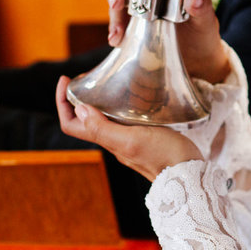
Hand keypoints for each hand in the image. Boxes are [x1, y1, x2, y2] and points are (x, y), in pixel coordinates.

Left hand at [55, 76, 201, 180]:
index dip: (62, 103)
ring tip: (106, 80)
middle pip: (84, 120)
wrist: (188, 173)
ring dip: (98, 100)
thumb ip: (104, 127)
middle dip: (78, 98)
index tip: (66, 80)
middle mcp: (113, 140)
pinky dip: (118, 104)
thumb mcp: (131, 139)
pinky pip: (121, 118)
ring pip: (103, 118)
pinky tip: (131, 93)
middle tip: (88, 76)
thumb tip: (79, 109)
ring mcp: (127, 138)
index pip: (71, 125)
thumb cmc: (162, 155)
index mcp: (106, 141)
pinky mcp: (143, 135)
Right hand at [106, 0, 230, 83]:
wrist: (197, 60)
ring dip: (114, 16)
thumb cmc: (203, 33)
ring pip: (117, 3)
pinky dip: (114, 32)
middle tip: (116, 3)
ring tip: (117, 33)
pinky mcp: (131, 27)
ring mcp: (138, 9)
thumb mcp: (206, 20)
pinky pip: (118, 25)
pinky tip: (116, 40)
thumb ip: (202, 7)